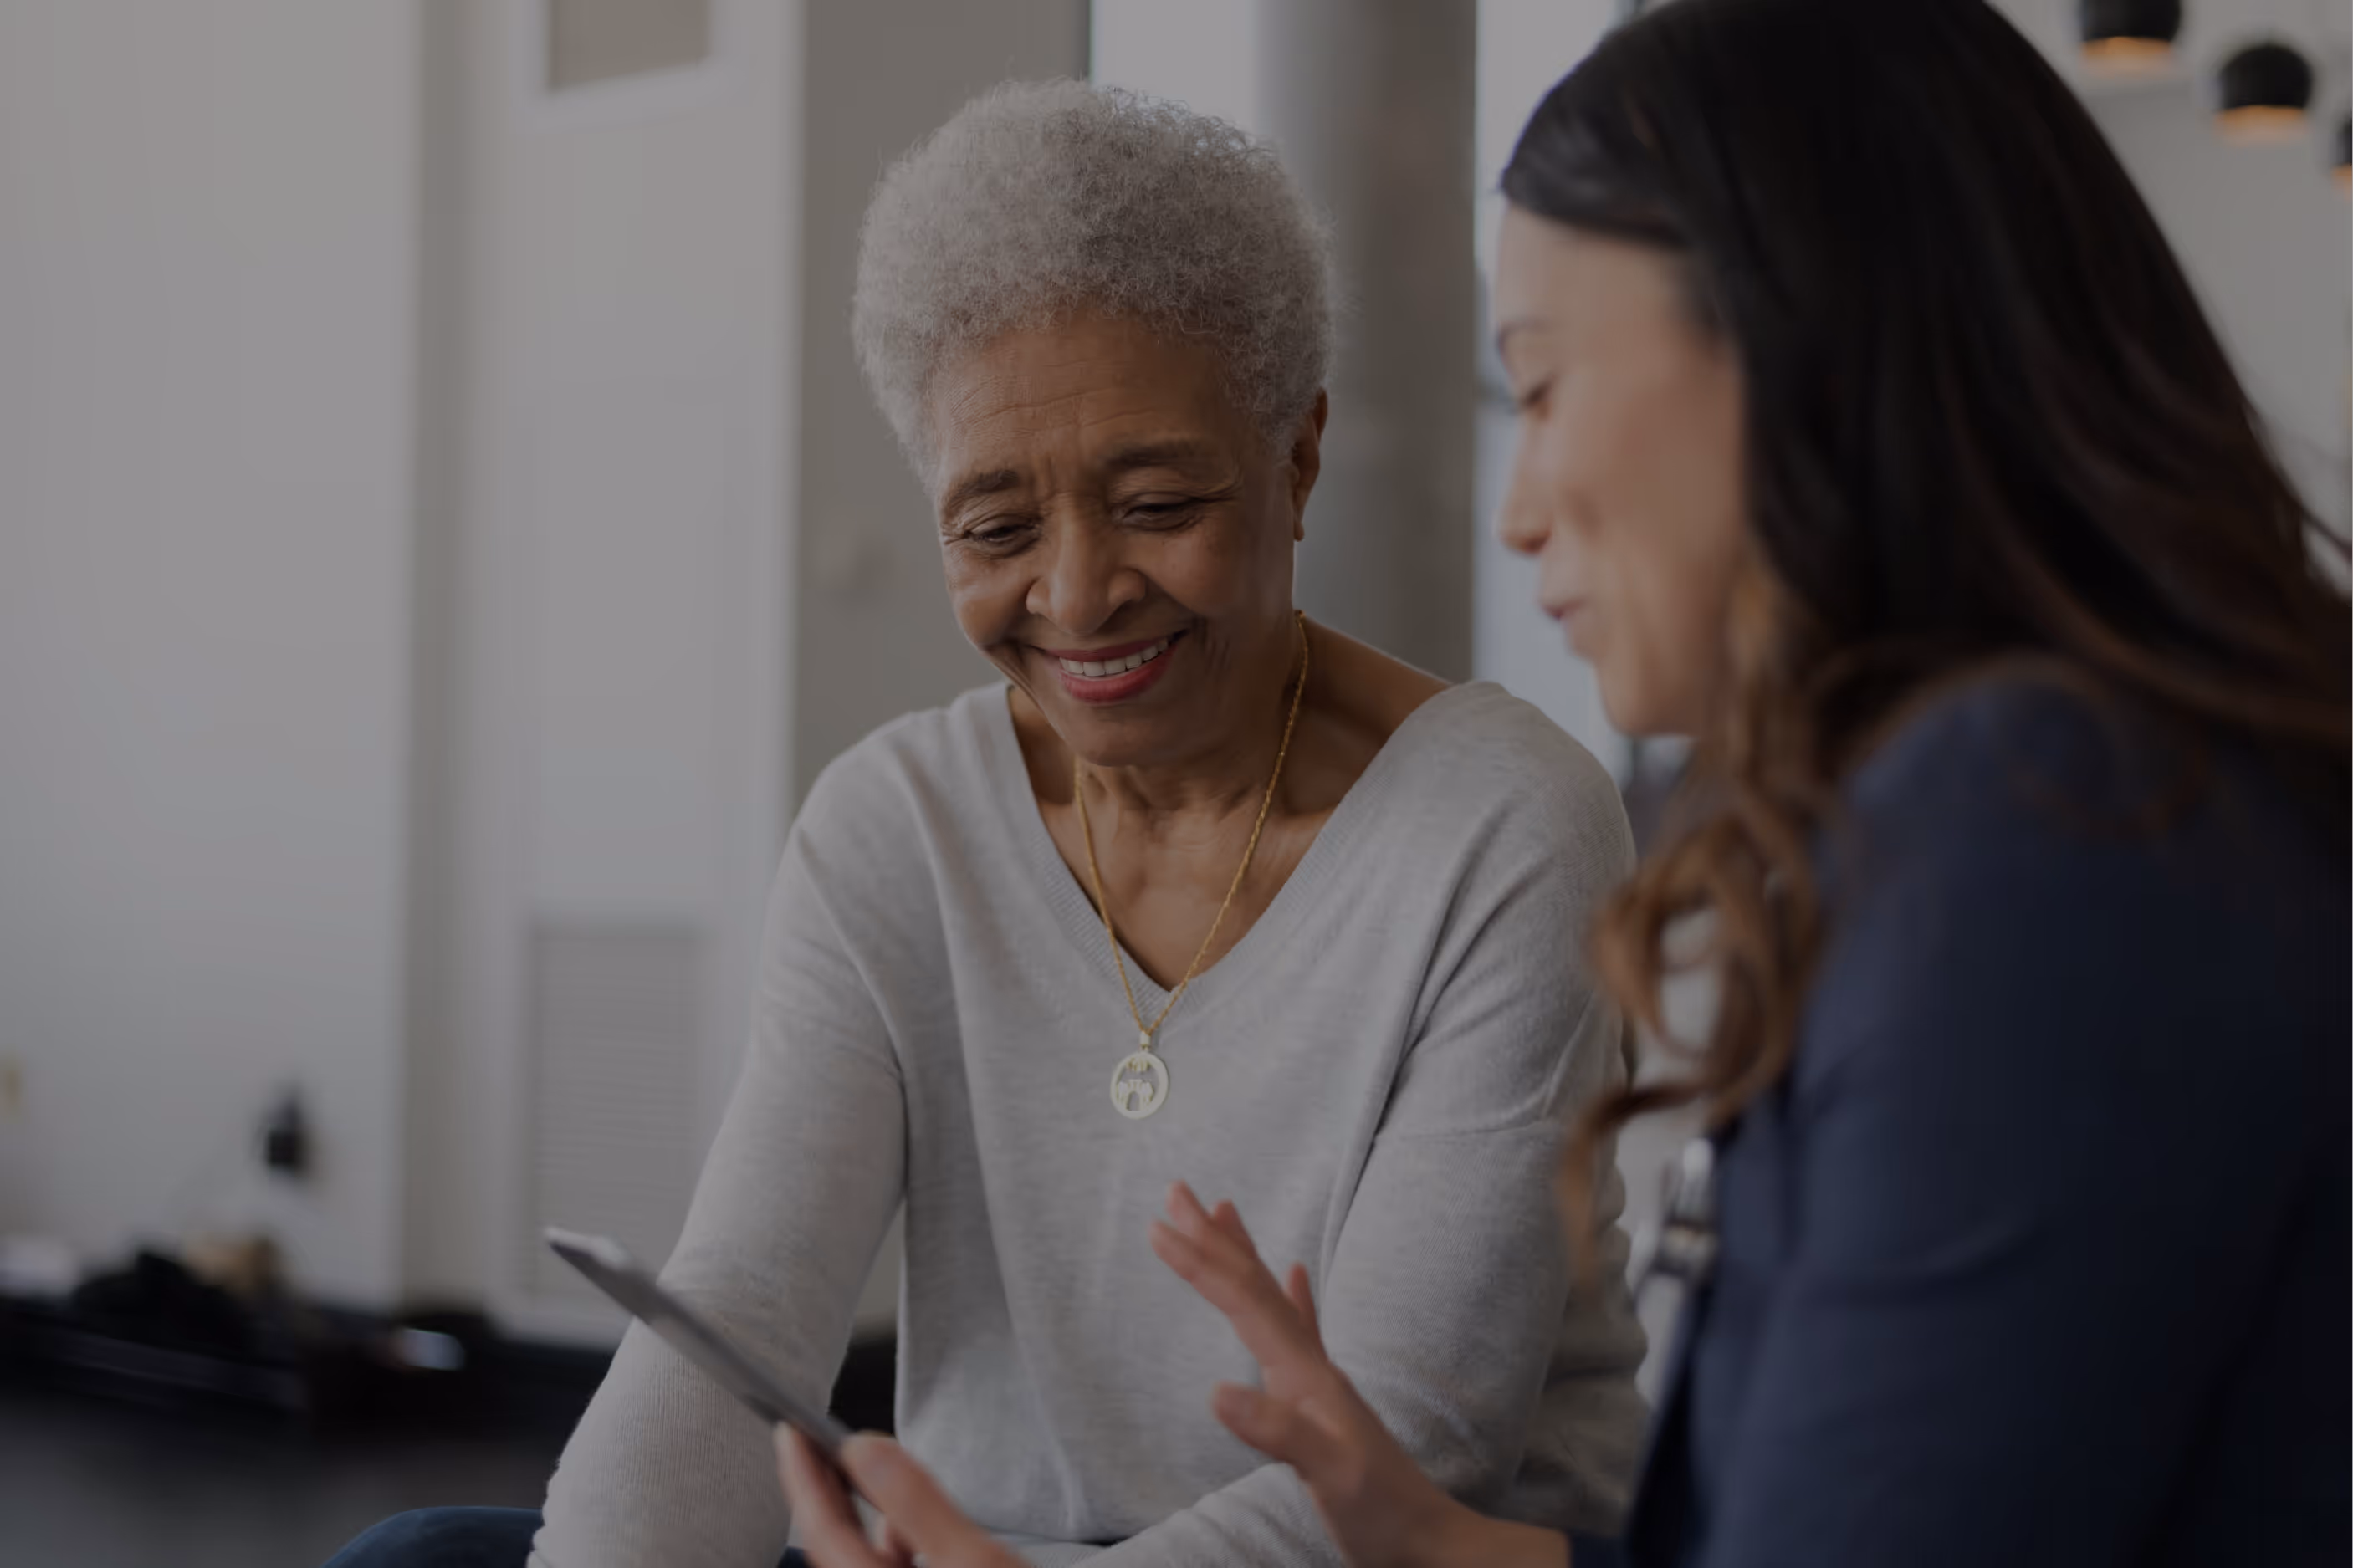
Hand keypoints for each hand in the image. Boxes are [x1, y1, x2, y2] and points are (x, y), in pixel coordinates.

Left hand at [777, 1425, 1025, 1567]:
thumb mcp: (975, 1561)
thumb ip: (917, 1503)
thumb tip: (866, 1451)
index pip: (823, 1532)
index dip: (802, 1477)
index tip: (790, 1433)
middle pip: (832, 1550)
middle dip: (820, 1494)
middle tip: (807, 1442)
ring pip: (857, 1564)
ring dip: (853, 1518)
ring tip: (853, 1474)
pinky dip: (887, 1545)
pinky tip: (900, 1527)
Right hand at [1149, 1182, 1569, 1567]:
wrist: (1429, 1540)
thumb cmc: (1383, 1512)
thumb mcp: (1330, 1475)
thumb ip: (1278, 1431)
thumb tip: (1216, 1391)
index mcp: (1306, 1375)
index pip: (1245, 1303)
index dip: (1201, 1264)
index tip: (1158, 1227)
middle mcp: (1312, 1365)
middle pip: (1255, 1284)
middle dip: (1213, 1239)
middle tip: (1178, 1190)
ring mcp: (1319, 1379)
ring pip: (1271, 1297)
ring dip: (1241, 1253)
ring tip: (1222, 1210)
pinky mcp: (1323, 1399)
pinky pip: (1301, 1328)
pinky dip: (1291, 1294)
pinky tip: (1294, 1273)